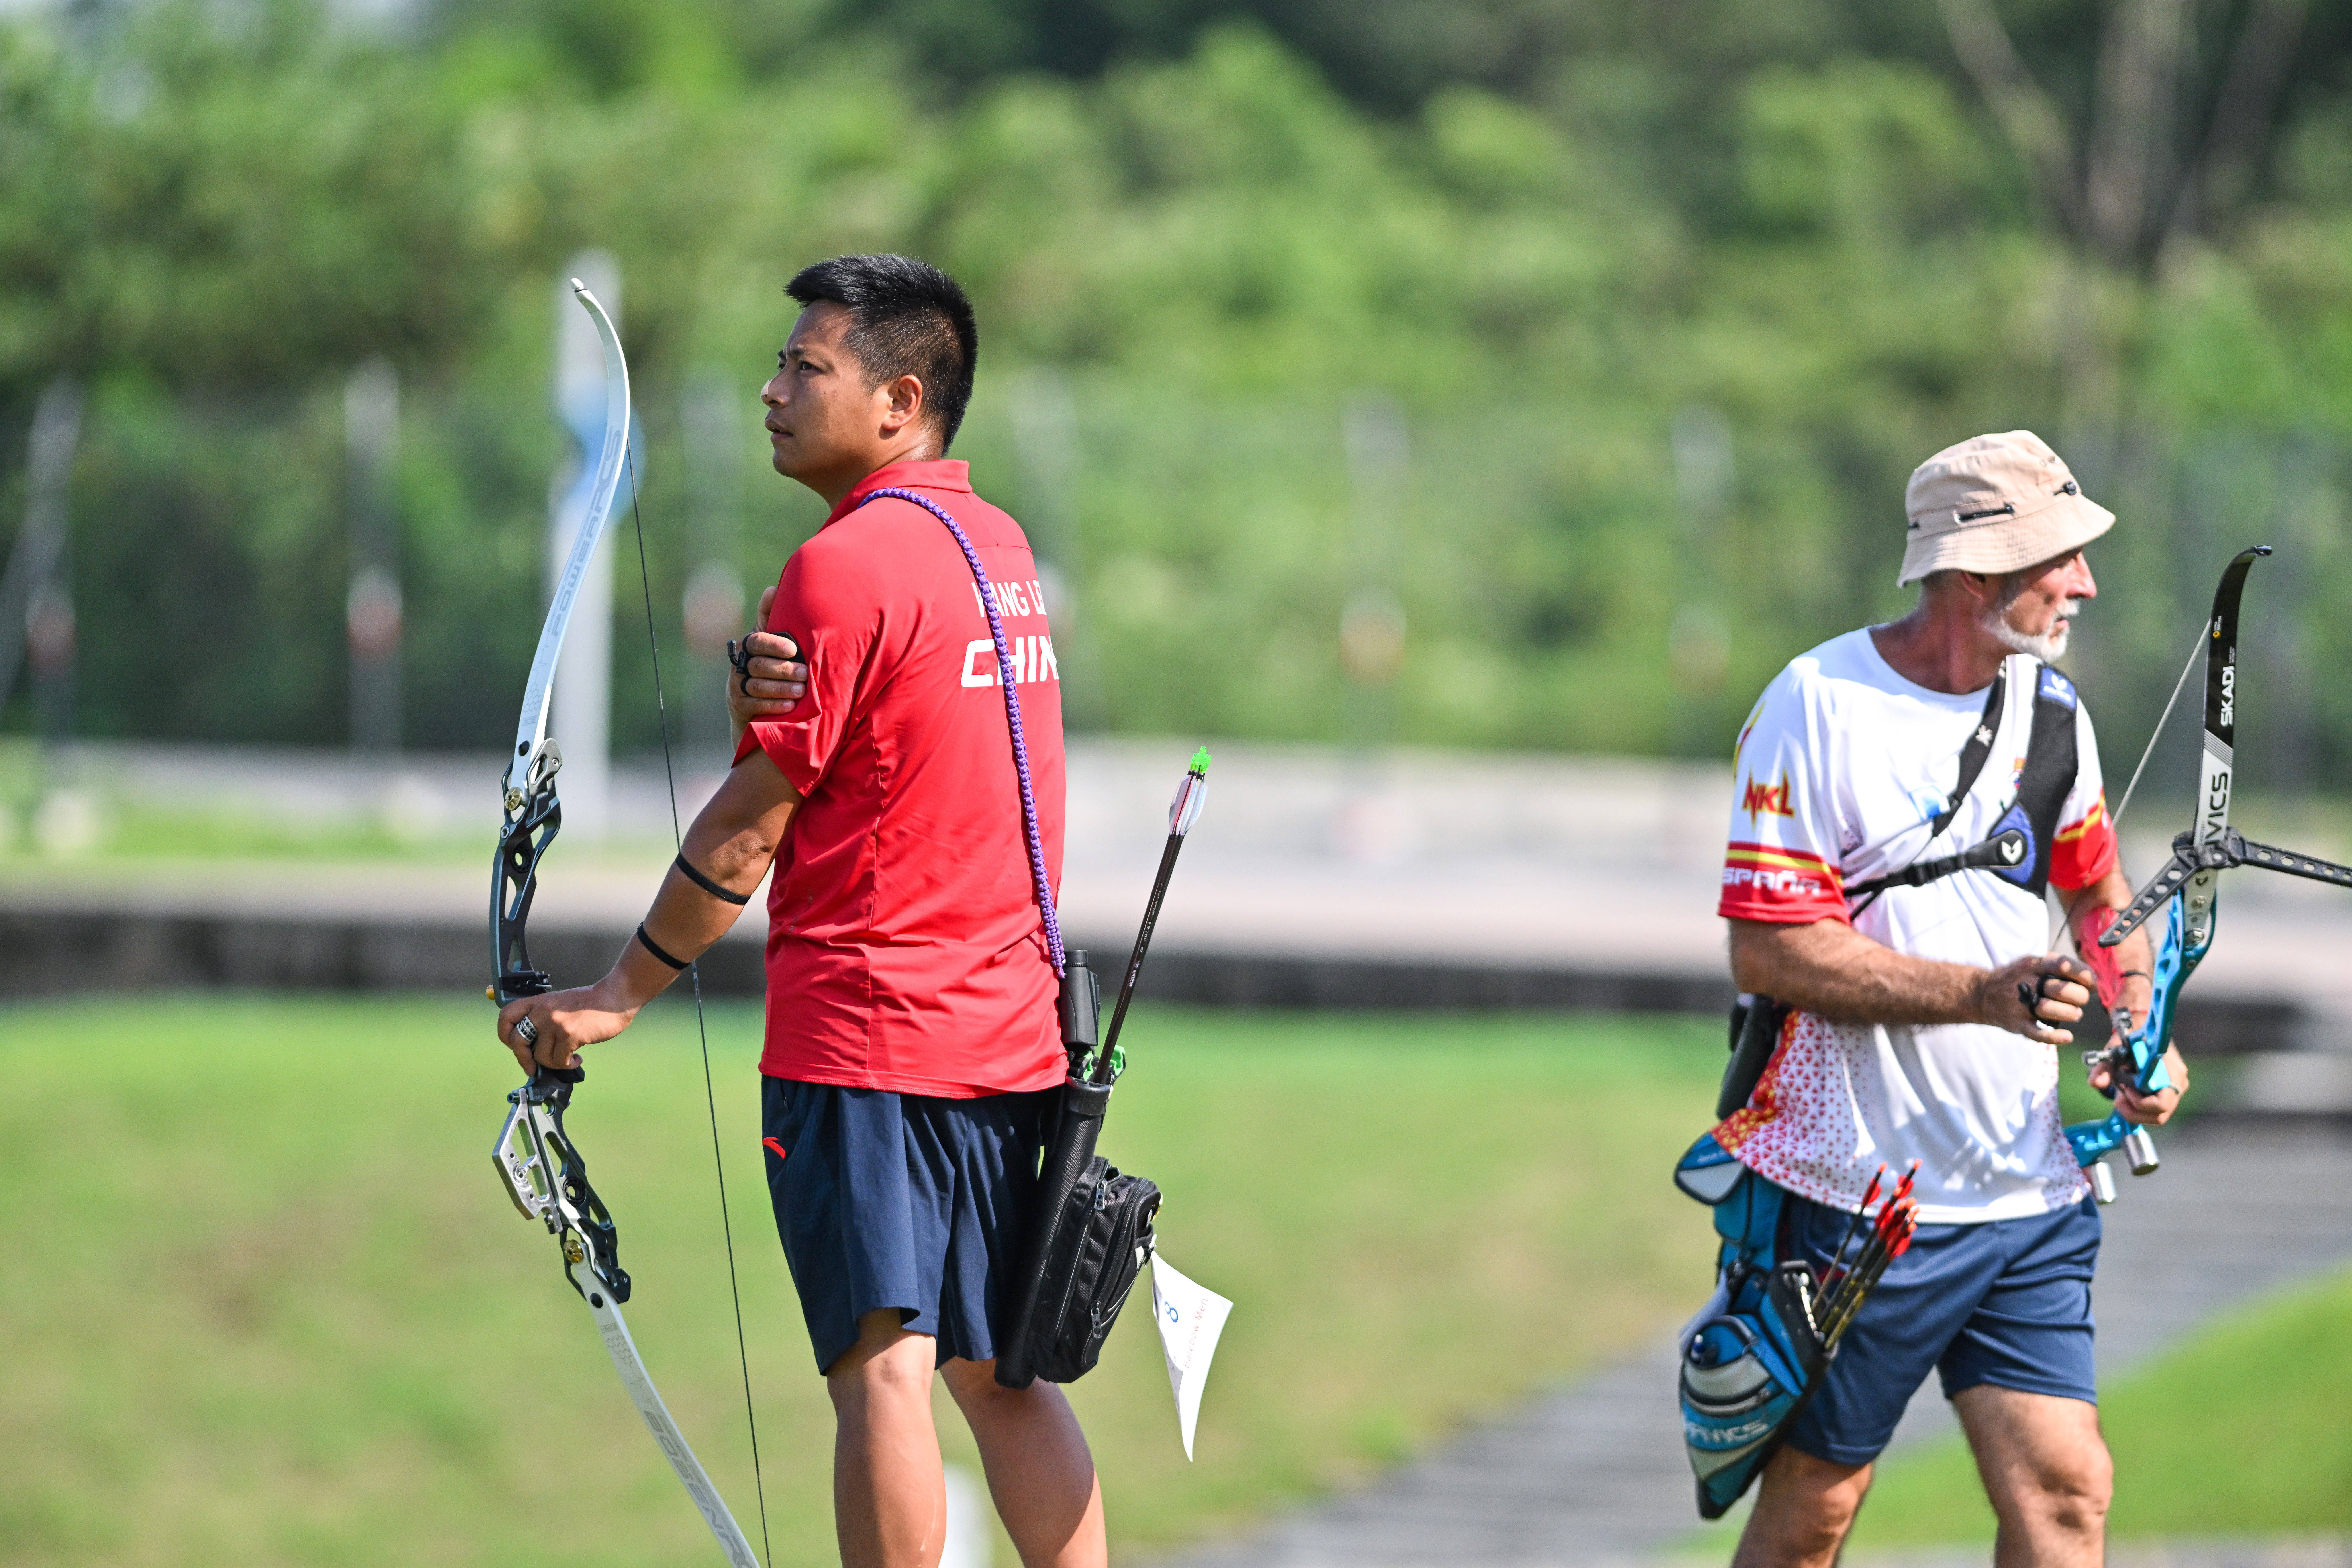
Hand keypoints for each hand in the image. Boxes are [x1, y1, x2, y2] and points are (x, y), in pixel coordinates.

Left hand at [497, 983, 637, 1075]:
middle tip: (532, 1067)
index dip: (505, 1036)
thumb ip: (543, 1016)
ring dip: (553, 1063)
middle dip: (524, 1059)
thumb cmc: (590, 1002)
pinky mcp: (570, 1035)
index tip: (515, 1046)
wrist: (615, 997)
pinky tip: (578, 1058)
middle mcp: (543, 1011)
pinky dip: (568, 1064)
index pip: (505, 1017)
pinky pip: (559, 1061)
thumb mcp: (558, 1002)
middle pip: (517, 1041)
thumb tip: (532, 1043)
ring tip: (567, 1058)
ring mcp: (555, 1023)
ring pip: (540, 1056)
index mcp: (538, 1001)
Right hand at [727, 586, 807, 735]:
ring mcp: (736, 686)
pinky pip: (755, 705)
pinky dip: (773, 705)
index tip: (793, 649)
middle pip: (759, 666)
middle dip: (783, 670)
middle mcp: (739, 664)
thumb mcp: (768, 640)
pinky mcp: (739, 707)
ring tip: (800, 690)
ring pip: (757, 686)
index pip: (757, 642)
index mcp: (747, 645)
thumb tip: (774, 587)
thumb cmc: (767, 664)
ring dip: (780, 688)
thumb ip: (771, 617)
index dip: (773, 645)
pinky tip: (790, 706)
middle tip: (804, 673)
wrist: (753, 704)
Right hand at [1978, 953, 2095, 1042]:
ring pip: (2053, 1011)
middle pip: (2064, 990)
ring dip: (2070, 1013)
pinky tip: (2067, 1037)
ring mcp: (2020, 1005)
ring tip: (2073, 1014)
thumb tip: (2089, 977)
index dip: (2085, 976)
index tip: (2089, 983)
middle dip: (2079, 997)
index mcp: (2034, 965)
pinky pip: (2037, 1033)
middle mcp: (2026, 983)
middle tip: (2078, 1001)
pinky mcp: (2017, 1024)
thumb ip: (2057, 966)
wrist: (1983, 994)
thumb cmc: (2016, 978)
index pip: (2065, 965)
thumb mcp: (2032, 963)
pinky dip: (2055, 1037)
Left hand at [2092, 1042, 2189, 1125]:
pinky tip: (2128, 1096)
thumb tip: (2097, 1083)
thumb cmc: (2128, 1042)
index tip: (2124, 1089)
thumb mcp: (2113, 1052)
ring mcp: (2176, 1091)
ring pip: (2158, 1117)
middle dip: (2134, 1111)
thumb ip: (2102, 1068)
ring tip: (2121, 1097)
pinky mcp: (2170, 1096)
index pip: (2161, 1102)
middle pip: (2160, 1114)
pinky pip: (2156, 1113)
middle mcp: (2178, 1082)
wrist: (2141, 1033)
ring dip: (2135, 1112)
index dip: (2139, 1102)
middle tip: (2118, 1099)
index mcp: (2171, 1071)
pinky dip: (2139, 1110)